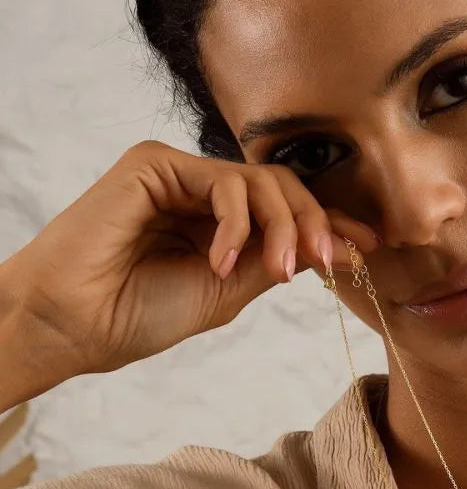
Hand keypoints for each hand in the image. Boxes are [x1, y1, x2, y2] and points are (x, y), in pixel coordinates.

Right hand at [1, 140, 379, 378]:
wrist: (78, 324)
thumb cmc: (139, 313)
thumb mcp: (229, 291)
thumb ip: (274, 260)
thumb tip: (334, 246)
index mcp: (219, 224)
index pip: (286, 212)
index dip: (330, 224)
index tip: (368, 246)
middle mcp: (202, 194)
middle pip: (284, 189)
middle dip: (318, 223)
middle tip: (333, 260)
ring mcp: (179, 175)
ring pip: (261, 181)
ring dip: (287, 225)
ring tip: (279, 272)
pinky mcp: (155, 164)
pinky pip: (224, 181)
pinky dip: (236, 223)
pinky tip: (219, 262)